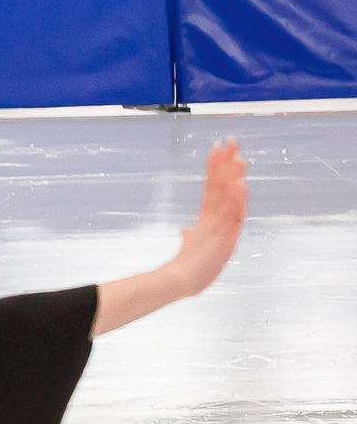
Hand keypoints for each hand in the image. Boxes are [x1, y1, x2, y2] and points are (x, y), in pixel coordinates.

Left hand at [91, 139, 248, 335]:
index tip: (218, 146)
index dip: (216, 167)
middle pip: (225, 187)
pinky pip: (233, 216)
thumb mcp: (191, 246)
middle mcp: (220, 219)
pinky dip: (237, 200)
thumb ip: (192, 234)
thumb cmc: (191, 265)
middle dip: (228, 164)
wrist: (183, 282)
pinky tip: (240, 186)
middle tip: (231, 141)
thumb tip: (186, 230)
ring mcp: (224, 228)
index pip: (214, 186)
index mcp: (211, 217)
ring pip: (231, 198)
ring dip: (235, 179)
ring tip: (239, 159)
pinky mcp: (226, 238)